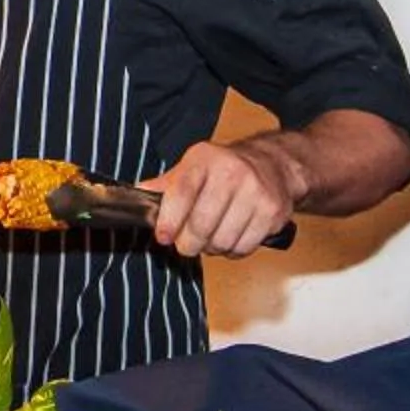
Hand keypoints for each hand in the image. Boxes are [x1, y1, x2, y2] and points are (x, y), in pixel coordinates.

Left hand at [147, 139, 301, 258]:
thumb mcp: (192, 168)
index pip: (181, 192)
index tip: (163, 236)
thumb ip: (165, 186)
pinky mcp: (272, 212)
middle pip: (201, 226)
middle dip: (189, 243)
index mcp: (205, 159)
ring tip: (212, 237)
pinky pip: (244, 247)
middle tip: (188, 243)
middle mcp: (232, 172)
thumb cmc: (225, 170)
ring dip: (212, 248)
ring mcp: (255, 192)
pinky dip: (233, 251)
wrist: (273, 165)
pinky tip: (232, 236)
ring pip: (222, 241)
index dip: (169, 220)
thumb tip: (136, 196)